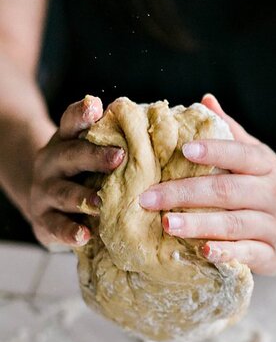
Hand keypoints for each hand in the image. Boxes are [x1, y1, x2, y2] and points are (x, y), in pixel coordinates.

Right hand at [27, 95, 124, 246]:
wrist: (46, 200)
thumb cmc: (85, 173)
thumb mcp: (94, 153)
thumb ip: (118, 142)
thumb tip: (165, 132)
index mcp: (68, 141)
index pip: (72, 122)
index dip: (82, 114)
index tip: (96, 106)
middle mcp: (53, 162)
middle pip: (71, 155)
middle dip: (94, 156)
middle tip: (119, 157)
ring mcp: (46, 190)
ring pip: (62, 192)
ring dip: (82, 197)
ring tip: (101, 203)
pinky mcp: (44, 218)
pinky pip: (55, 226)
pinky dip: (69, 231)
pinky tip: (84, 235)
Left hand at [137, 94, 275, 275]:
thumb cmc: (272, 185)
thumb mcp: (259, 157)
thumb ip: (232, 133)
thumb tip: (205, 101)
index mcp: (266, 166)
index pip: (241, 154)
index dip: (214, 151)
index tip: (185, 150)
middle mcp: (274, 194)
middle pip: (228, 191)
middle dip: (186, 193)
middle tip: (148, 197)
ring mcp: (275, 226)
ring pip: (235, 224)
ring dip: (199, 224)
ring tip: (166, 223)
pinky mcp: (273, 253)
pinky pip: (248, 254)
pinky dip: (226, 253)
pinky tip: (203, 251)